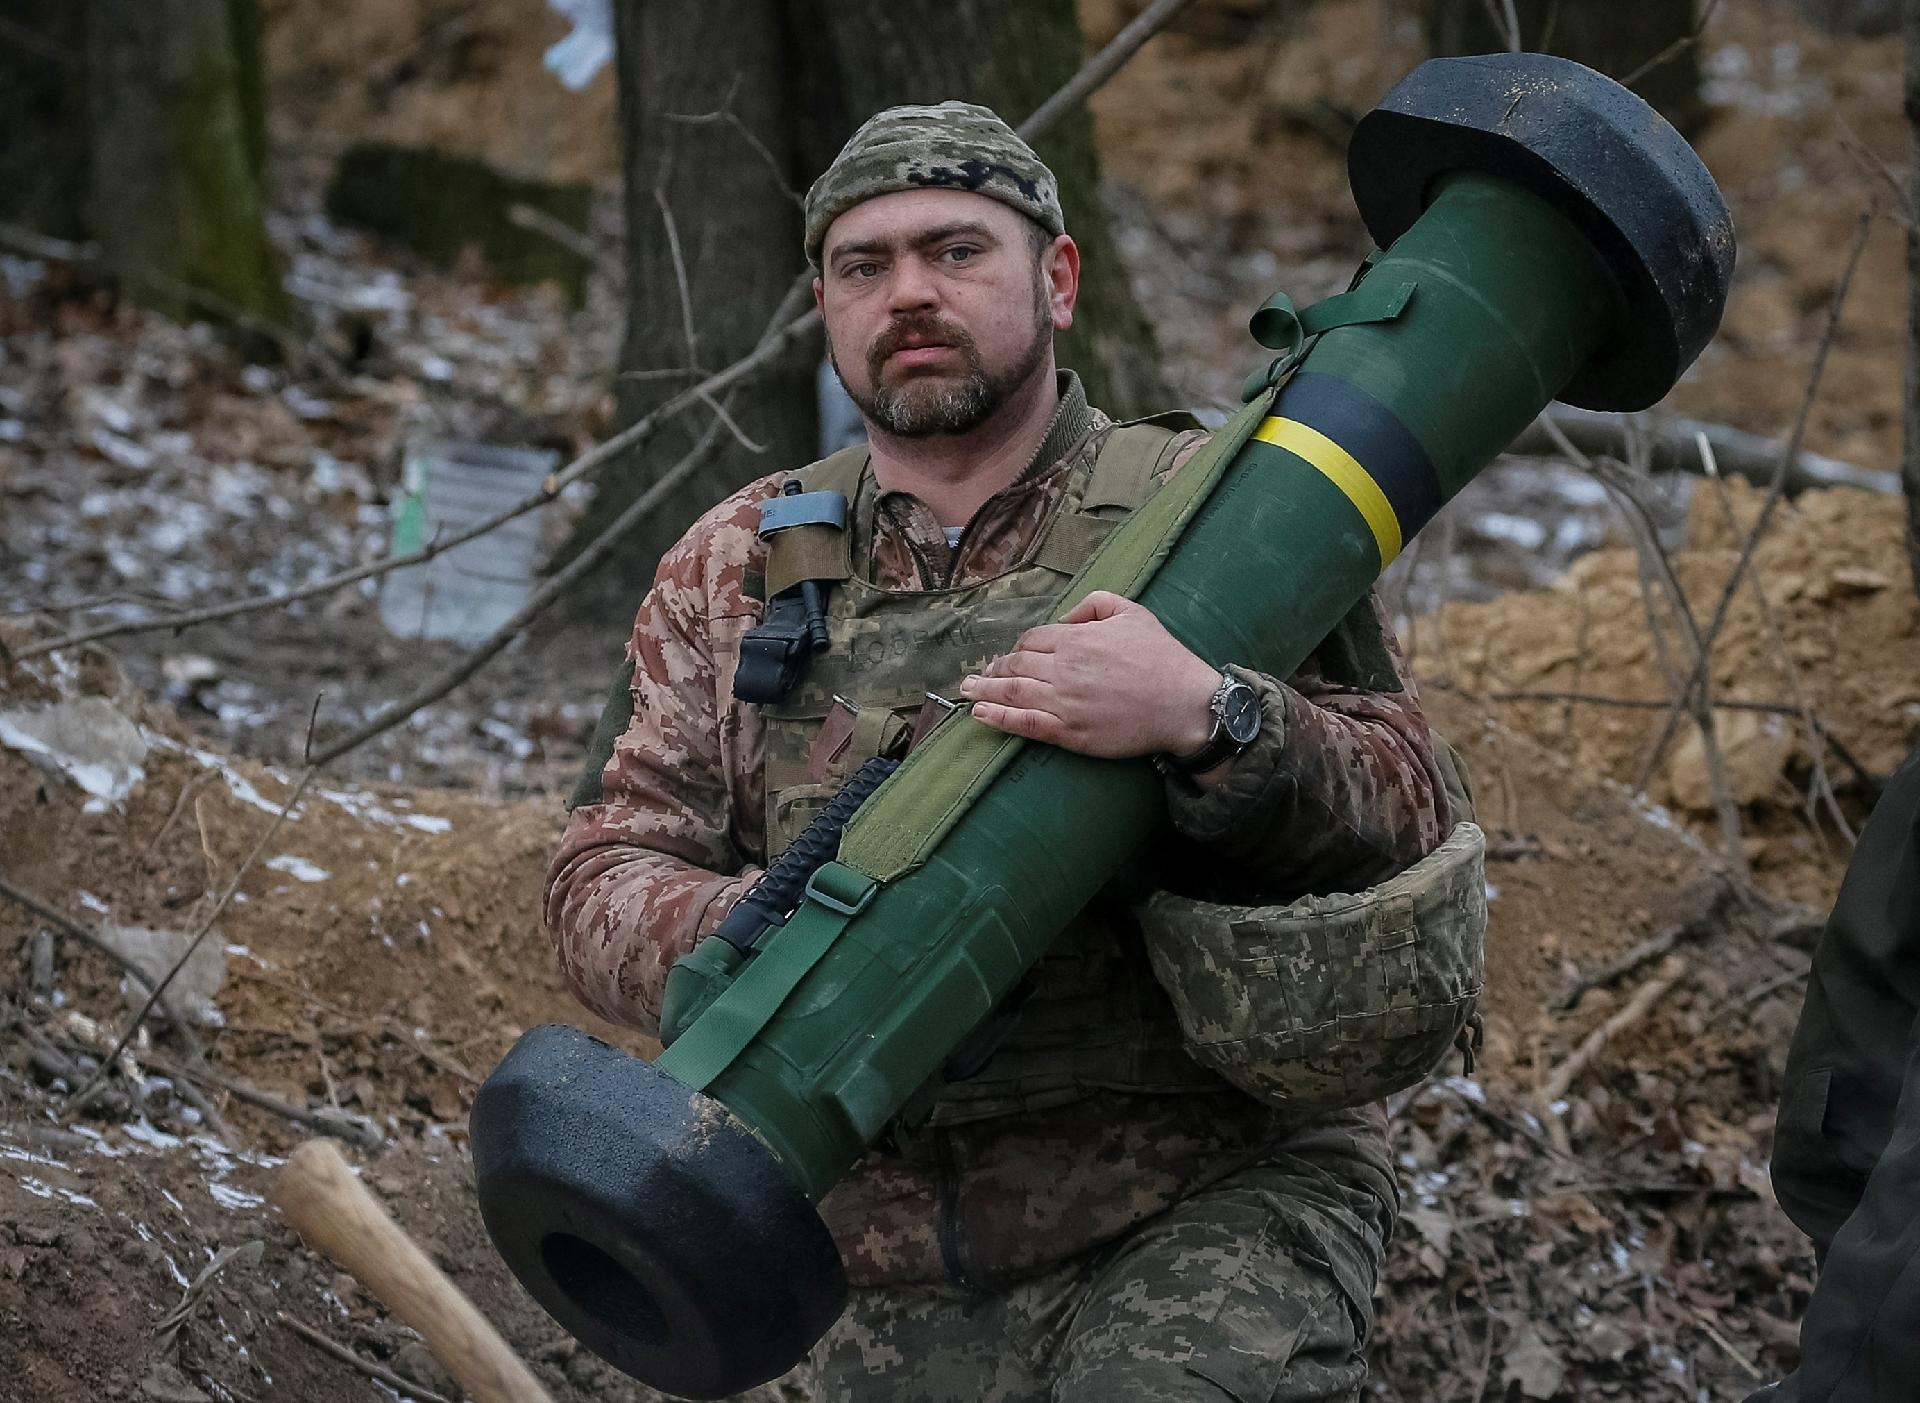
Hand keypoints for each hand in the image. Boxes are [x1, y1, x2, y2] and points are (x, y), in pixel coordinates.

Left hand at [959, 591, 1219, 758]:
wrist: (1185, 704)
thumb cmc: (1163, 658)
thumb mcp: (1132, 612)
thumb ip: (1094, 604)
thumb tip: (1065, 618)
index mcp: (1077, 639)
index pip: (1032, 639)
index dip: (1018, 647)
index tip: (1012, 655)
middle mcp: (1064, 669)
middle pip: (1016, 664)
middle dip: (995, 667)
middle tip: (979, 674)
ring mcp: (1064, 703)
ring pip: (1013, 692)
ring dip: (985, 690)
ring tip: (967, 690)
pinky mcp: (1070, 732)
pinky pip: (1025, 724)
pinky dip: (998, 718)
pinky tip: (980, 714)